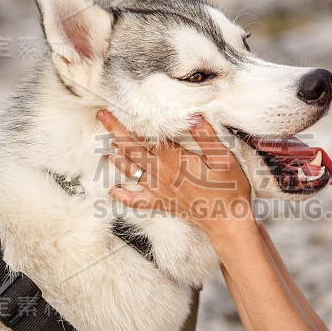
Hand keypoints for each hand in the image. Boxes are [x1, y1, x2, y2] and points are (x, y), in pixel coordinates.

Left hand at [97, 110, 253, 239]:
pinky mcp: (161, 203)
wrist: (227, 220)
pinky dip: (122, 196)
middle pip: (132, 149)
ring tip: (106, 145)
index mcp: (175, 159)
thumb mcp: (224, 159)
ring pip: (130, 170)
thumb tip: (192, 117)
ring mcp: (159, 190)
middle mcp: (161, 173)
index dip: (128, 123)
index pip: (146, 137)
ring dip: (116, 156)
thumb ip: (206, 137)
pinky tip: (113, 191)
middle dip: (115, 132)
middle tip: (102, 116)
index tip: (115, 110)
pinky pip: (136, 201)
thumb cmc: (229, 188)